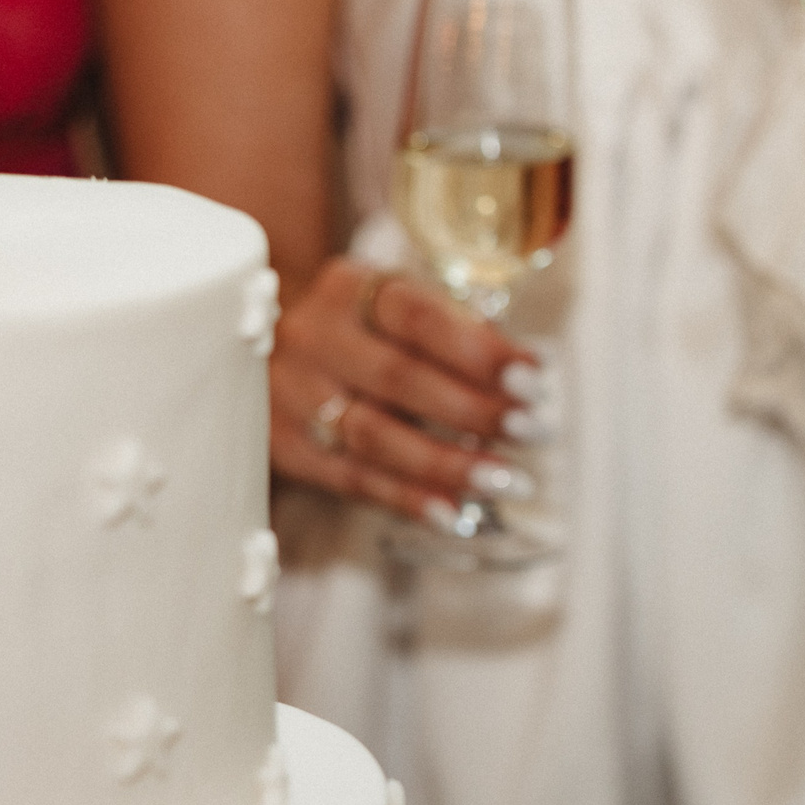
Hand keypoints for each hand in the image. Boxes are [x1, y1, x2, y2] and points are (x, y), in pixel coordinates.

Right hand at [268, 257, 537, 525]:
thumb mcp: (405, 306)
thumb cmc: (368, 328)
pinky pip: (352, 479)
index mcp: (350, 290)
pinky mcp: (289, 446)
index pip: (418, 316)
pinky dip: (407, 499)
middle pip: (397, 379)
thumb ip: (462, 331)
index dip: (478, 350)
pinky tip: (453, 513)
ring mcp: (293, 394)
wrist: (270, 346)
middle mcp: (315, 337)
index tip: (534, 377)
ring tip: (507, 480)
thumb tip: (529, 372)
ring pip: (374, 437)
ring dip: (448, 465)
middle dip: (475, 409)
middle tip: (535, 430)